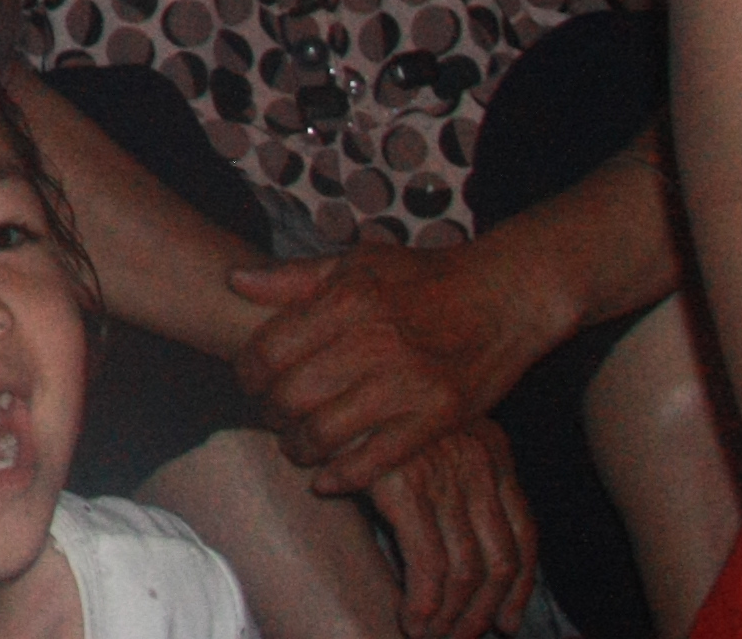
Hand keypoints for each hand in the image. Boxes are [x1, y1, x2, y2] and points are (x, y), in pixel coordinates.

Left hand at [230, 237, 554, 492]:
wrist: (506, 295)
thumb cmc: (425, 276)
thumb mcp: (358, 262)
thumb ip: (295, 277)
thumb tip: (235, 280)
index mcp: (348, 300)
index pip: (271, 348)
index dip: (248, 371)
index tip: (247, 380)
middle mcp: (376, 342)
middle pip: (293, 394)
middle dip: (269, 411)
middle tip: (268, 415)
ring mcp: (409, 383)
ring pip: (328, 431)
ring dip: (299, 447)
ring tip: (293, 445)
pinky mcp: (440, 416)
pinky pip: (379, 458)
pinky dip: (344, 476)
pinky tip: (324, 480)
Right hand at [349, 422, 538, 638]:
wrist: (312, 365)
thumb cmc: (360, 402)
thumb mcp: (424, 434)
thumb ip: (450, 478)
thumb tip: (461, 546)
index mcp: (491, 448)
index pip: (525, 532)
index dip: (520, 587)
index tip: (505, 621)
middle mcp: (478, 461)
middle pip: (503, 559)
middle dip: (484, 610)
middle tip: (460, 638)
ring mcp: (443, 473)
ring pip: (469, 571)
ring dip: (452, 617)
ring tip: (429, 635)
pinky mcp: (403, 486)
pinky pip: (429, 565)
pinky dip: (424, 603)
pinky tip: (411, 620)